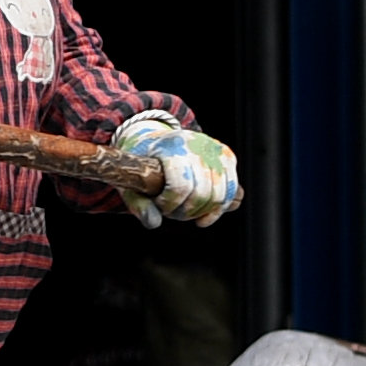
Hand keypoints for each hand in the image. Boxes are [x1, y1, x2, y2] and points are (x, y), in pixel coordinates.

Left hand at [112, 110, 240, 226]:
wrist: (155, 141)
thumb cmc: (142, 165)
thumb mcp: (131, 182)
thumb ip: (139, 205)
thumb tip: (154, 223)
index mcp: (171, 146)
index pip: (181, 186)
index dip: (169, 204)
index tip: (159, 205)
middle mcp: (197, 144)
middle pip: (203, 193)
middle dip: (185, 211)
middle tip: (171, 211)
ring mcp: (215, 149)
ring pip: (221, 195)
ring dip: (202, 212)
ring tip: (184, 211)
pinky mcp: (227, 157)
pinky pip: (234, 191)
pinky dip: (219, 209)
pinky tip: (204, 216)